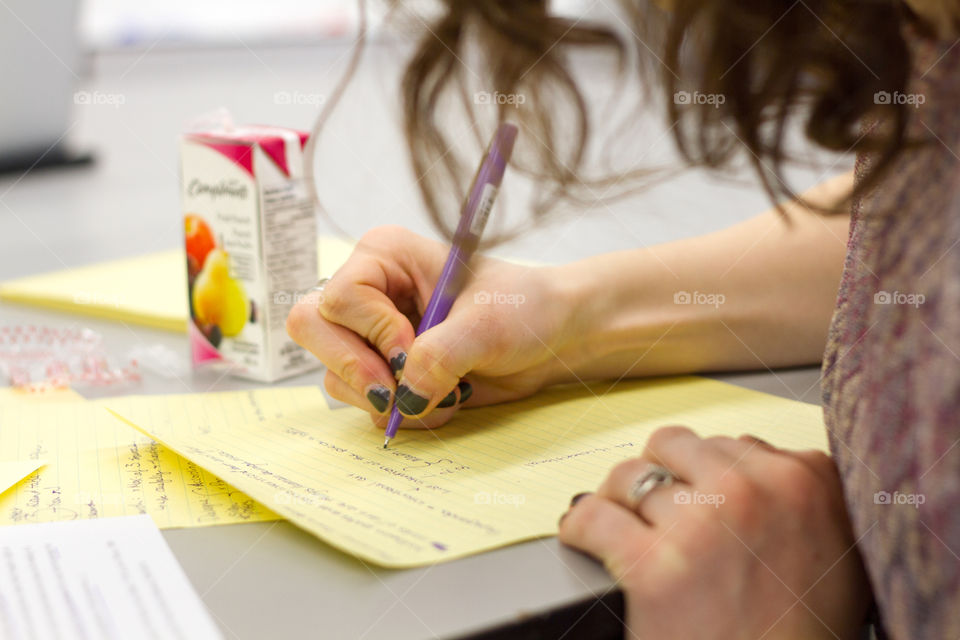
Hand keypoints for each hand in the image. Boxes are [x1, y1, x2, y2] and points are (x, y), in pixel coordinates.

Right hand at [286, 225, 575, 428]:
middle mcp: (368, 293)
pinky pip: (364, 404)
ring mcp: (372, 336)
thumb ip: (442, 355)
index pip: (340, 298)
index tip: (413, 349)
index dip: (373, 332)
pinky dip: (402, 414)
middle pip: (312, 330)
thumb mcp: (487, 325)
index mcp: (384, 256)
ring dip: (387, 398)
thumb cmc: (524, 310)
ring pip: (335, 376)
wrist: (552, 340)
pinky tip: (445, 400)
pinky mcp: (385, 373)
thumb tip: (404, 396)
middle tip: (395, 394)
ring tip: (444, 392)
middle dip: (355, 369)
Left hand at [559, 427, 870, 638]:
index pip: (734, 443)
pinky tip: (583, 538)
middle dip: (663, 480)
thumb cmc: (802, 636)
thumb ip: (797, 498)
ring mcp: (704, 524)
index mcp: (809, 481)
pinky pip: (593, 516)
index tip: (698, 498)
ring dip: (621, 502)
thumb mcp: (835, 553)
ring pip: (631, 476)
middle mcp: (758, 491)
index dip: (708, 474)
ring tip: (622, 528)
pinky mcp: (654, 564)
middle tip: (657, 516)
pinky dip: (580, 528)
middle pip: (676, 448)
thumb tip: (751, 466)